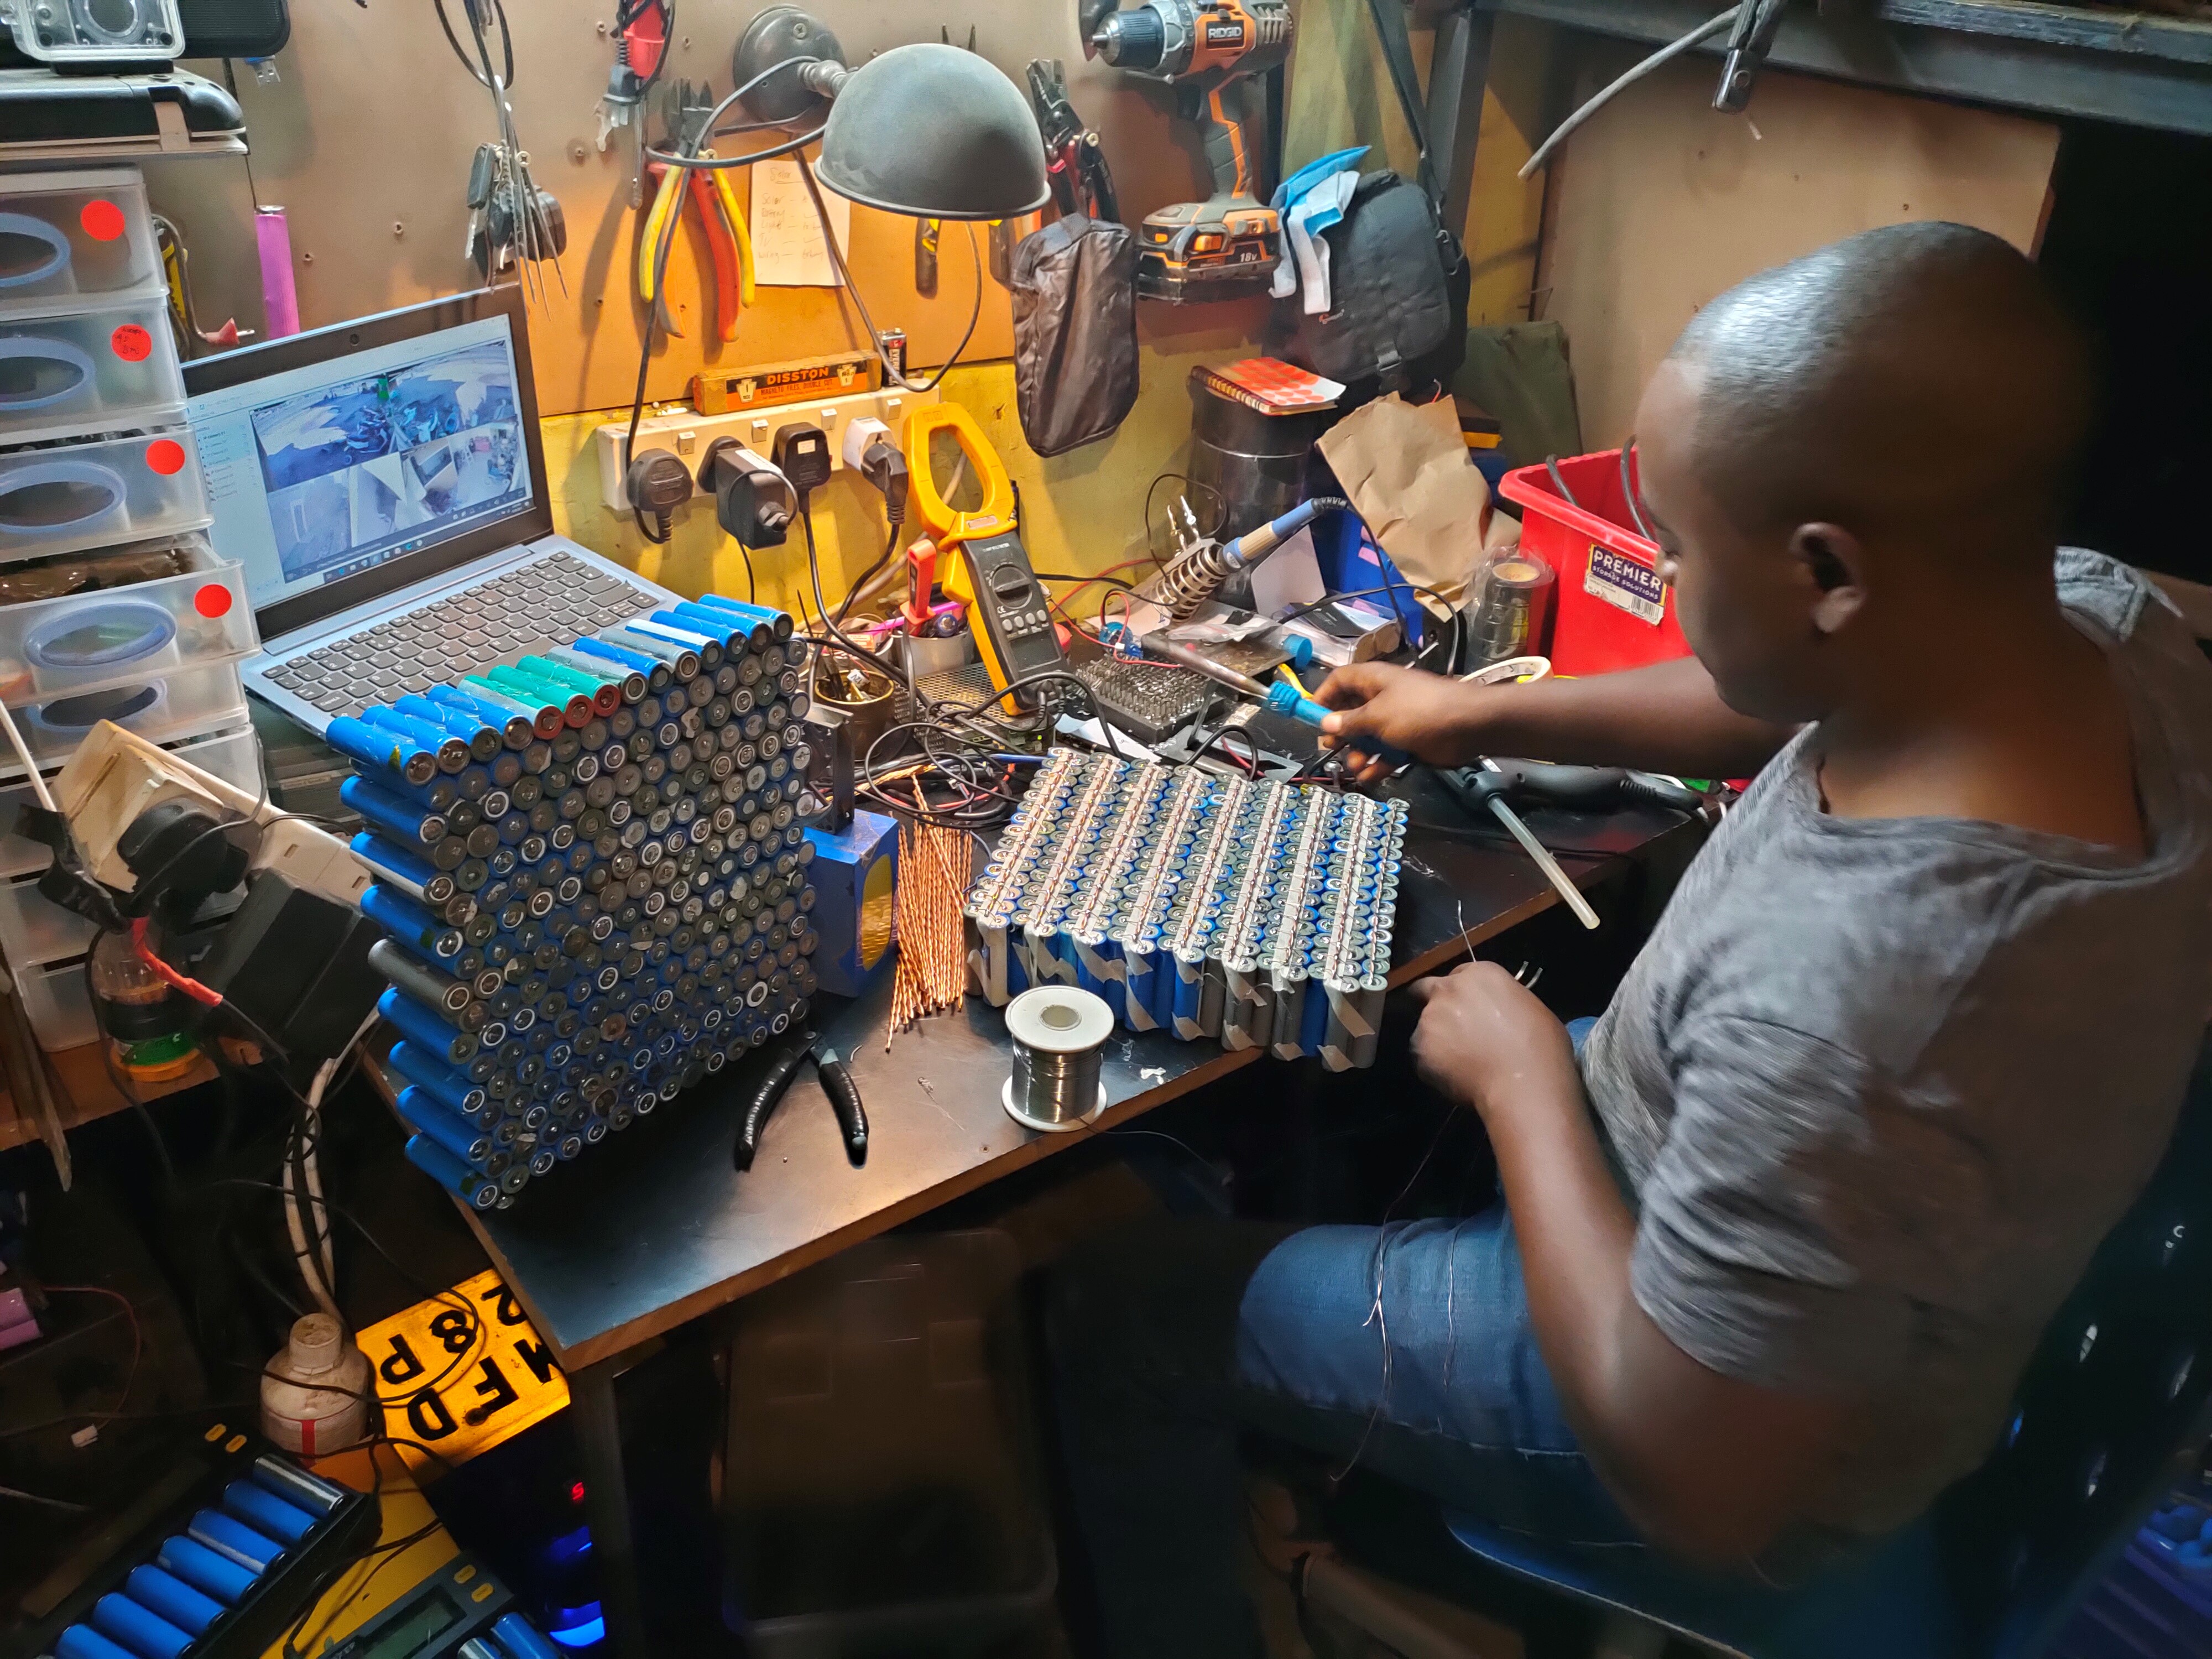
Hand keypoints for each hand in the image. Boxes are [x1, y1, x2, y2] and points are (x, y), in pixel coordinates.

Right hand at [1315, 664, 1494, 785]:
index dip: (1323, 696)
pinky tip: (1371, 776)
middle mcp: (1382, 697)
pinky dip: (1377, 764)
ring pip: (1367, 737)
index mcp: (1373, 680)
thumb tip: (1327, 723)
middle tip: (1331, 747)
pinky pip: (1385, 752)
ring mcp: (1396, 720)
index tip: (1310, 717)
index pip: (1339, 681)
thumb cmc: (1419, 712)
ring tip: (1356, 766)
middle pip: (1350, 712)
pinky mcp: (1408, 740)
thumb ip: (1350, 721)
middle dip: (1340, 732)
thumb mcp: (1378, 716)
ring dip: (1358, 753)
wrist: (1467, 725)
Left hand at [1407, 962, 1578, 1128]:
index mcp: (1480, 974)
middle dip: (1435, 1004)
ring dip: (1436, 1039)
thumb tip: (1495, 1015)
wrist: (1524, 1085)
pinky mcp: (1418, 1048)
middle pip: (1428, 990)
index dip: (1462, 994)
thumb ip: (1501, 1003)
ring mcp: (1429, 1018)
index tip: (1469, 1009)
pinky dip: (1433, 1065)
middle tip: (1451, 1029)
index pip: (1459, 975)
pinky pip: (1422, 1056)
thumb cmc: (1541, 1049)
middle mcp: (1449, 990)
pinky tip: (1455, 1078)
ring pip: (1424, 1026)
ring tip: (1459, 1062)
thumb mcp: (1530, 1009)